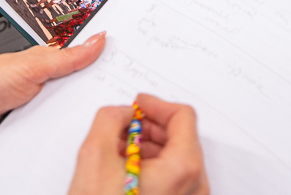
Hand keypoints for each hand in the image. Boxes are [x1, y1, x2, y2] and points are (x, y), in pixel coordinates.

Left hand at [0, 31, 105, 152]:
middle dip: (94, 94)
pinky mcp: (32, 130)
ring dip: (77, 117)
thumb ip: (67, 57)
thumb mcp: (31, 66)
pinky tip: (72, 136)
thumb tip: (98, 39)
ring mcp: (39, 109)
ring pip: (70, 113)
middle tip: (116, 98)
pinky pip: (55, 133)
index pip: (84, 62)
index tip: (126, 69)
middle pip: (81, 90)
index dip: (103, 64)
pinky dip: (62, 135)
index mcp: (48, 63)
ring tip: (95, 119)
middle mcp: (45, 85)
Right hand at [67, 93, 208, 194]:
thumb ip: (110, 119)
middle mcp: (196, 187)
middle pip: (182, 138)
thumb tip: (121, 114)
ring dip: (151, 148)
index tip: (138, 106)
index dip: (156, 105)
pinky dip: (154, 169)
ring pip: (178, 160)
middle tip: (124, 128)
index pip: (182, 116)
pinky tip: (127, 174)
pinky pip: (175, 181)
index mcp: (183, 168)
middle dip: (151, 128)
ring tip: (119, 153)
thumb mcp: (94, 156)